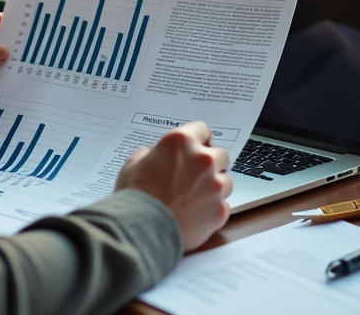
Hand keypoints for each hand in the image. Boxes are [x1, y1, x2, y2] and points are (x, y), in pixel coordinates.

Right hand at [114, 121, 231, 250]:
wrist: (140, 230)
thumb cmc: (135, 196)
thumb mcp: (133, 164)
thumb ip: (150, 155)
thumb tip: (152, 157)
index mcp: (181, 142)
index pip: (202, 129)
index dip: (198, 138)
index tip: (196, 146)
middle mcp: (202, 160)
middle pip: (220, 154)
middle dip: (210, 162)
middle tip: (195, 173)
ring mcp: (214, 186)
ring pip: (226, 180)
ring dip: (214, 186)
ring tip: (195, 196)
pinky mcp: (219, 211)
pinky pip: (224, 205)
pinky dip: (213, 208)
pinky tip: (196, 212)